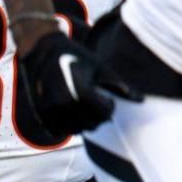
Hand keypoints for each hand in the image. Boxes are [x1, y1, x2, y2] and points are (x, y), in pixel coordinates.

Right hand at [19, 31, 140, 136]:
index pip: (104, 113)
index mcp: (79, 91)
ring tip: (85, 105)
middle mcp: (62, 104)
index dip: (110, 106)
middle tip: (98, 102)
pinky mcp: (40, 115)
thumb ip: (119, 86)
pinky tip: (72, 111)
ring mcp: (49, 111)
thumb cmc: (77, 57)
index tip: (107, 97)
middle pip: (92, 124)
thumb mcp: (100, 68)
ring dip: (85, 122)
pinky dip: (69, 125)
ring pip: (76, 130)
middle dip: (99, 115)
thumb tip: (141, 99)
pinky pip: (59, 131)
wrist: (44, 51)